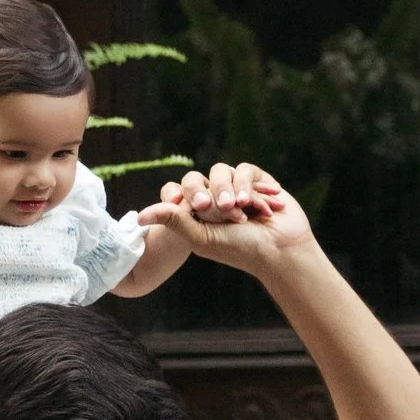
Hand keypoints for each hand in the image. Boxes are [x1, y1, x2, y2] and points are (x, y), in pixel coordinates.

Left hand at [150, 163, 312, 276]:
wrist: (279, 249)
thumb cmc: (239, 249)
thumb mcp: (201, 237)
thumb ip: (173, 221)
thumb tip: (139, 215)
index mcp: (193, 213)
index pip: (177, 191)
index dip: (182, 195)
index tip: (195, 208)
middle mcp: (211, 197)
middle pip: (197, 178)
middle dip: (209, 193)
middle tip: (220, 209)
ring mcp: (233, 187)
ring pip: (221, 171)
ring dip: (231, 190)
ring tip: (242, 209)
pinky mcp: (255, 180)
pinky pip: (244, 170)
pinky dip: (251, 186)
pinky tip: (261, 204)